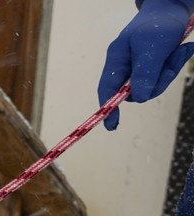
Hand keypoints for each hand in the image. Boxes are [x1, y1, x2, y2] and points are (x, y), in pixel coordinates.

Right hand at [98, 0, 193, 129]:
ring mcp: (140, 65)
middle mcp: (126, 65)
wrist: (176, 7)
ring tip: (183, 49)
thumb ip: (144, 73)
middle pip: (137, 91)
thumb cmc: (160, 24)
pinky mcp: (155, 64)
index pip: (108, 89)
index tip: (113, 126)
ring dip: (172, 69)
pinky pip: (164, 74)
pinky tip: (185, 48)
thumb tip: (138, 98)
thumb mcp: (152, 47)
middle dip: (159, 80)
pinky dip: (177, 63)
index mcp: (117, 59)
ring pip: (153, 84)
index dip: (109, 108)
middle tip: (174, 61)